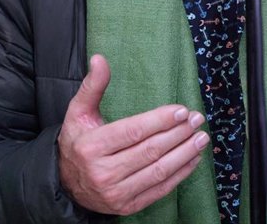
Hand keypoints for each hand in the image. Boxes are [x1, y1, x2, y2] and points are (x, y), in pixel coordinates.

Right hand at [57, 54, 208, 214]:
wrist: (66, 184)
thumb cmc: (77, 142)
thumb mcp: (78, 113)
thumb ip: (93, 86)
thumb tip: (100, 59)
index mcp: (91, 147)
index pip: (133, 131)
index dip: (160, 121)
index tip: (182, 110)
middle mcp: (103, 172)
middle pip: (150, 150)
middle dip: (178, 133)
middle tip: (197, 120)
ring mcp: (116, 193)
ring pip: (158, 171)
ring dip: (184, 154)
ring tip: (201, 138)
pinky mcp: (127, 206)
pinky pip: (159, 190)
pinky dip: (180, 175)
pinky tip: (193, 159)